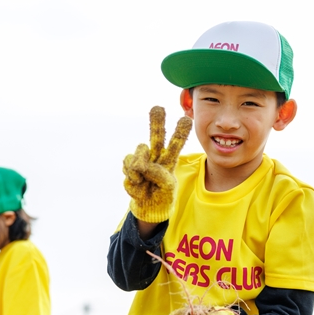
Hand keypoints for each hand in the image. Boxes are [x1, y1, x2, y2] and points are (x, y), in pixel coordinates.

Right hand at [123, 106, 191, 222]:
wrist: (148, 206)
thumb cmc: (163, 195)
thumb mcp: (168, 185)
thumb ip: (157, 173)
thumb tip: (140, 163)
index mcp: (169, 158)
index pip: (175, 143)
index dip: (180, 132)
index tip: (185, 119)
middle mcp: (155, 155)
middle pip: (156, 136)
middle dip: (157, 122)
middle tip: (158, 108)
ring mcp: (142, 160)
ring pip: (140, 150)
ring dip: (140, 165)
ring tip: (143, 179)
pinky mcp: (130, 166)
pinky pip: (128, 164)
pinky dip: (132, 176)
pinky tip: (137, 182)